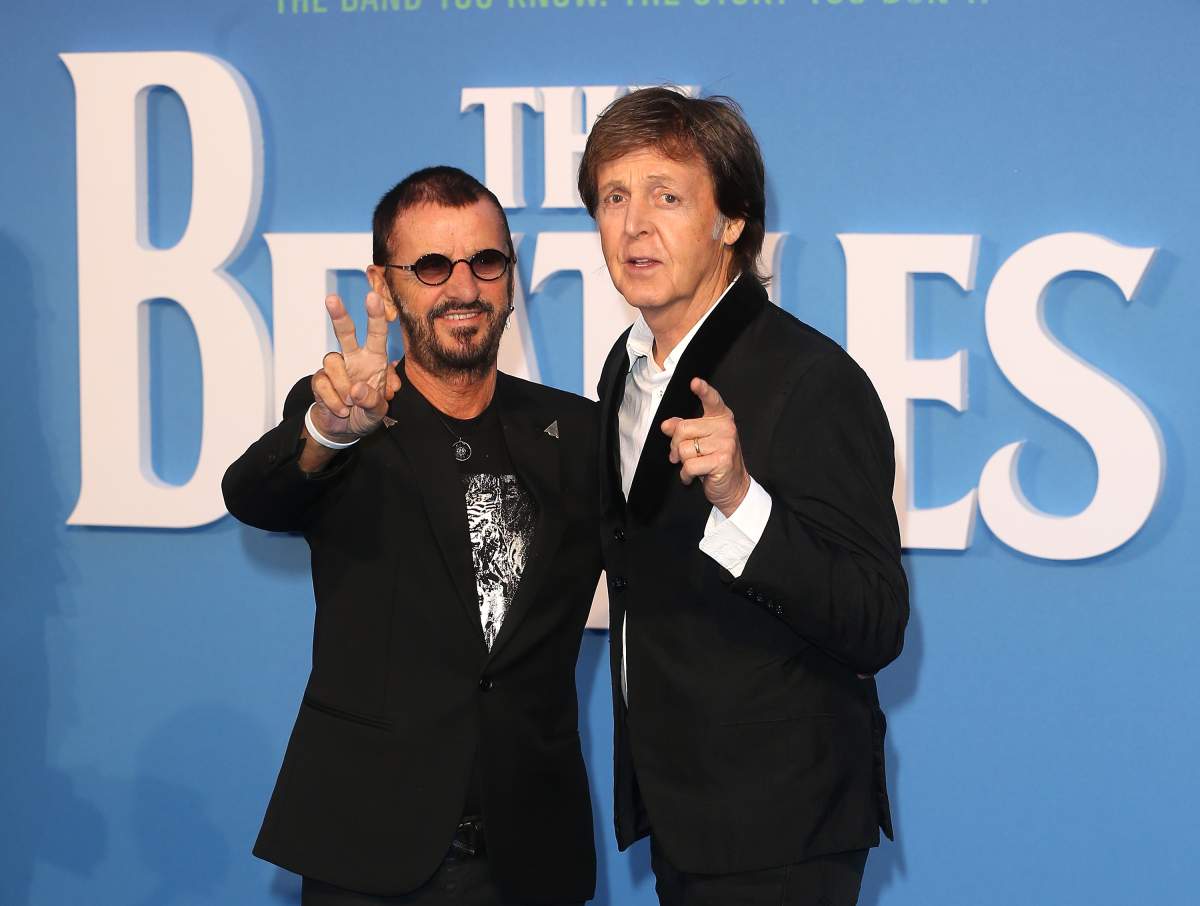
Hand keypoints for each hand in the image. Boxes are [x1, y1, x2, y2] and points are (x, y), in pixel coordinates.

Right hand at [309, 292, 400, 440]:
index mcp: (374, 359)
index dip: (375, 316)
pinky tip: (340, 410)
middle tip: (331, 299)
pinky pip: (322, 384)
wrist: (345, 430)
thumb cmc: (366, 413)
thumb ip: (372, 401)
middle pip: (345, 333)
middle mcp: (354, 358)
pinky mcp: (320, 380)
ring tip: (350, 405)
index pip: (376, 334)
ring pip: (332, 363)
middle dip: (339, 316)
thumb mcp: (377, 412)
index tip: (372, 297)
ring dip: (342, 388)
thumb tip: (356, 388)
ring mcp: (336, 368)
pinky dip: (333, 401)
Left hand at [661, 378, 750, 516]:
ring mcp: (726, 443)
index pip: (712, 400)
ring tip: (695, 466)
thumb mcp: (699, 442)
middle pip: (683, 429)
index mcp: (721, 418)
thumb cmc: (715, 461)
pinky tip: (694, 476)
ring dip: (683, 462)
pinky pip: (690, 465)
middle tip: (681, 456)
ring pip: (685, 449)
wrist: (733, 487)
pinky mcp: (722, 460)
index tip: (695, 382)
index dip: (702, 390)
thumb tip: (666, 425)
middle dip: (676, 446)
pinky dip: (686, 475)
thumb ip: (683, 430)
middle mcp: (726, 427)